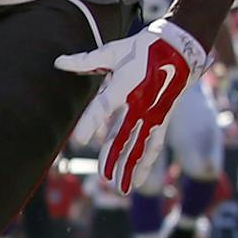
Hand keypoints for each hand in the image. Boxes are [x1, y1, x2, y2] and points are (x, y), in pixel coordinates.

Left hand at [55, 18, 207, 192]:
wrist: (179, 51)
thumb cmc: (142, 50)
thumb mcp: (113, 52)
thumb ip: (85, 61)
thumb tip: (58, 61)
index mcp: (124, 86)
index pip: (104, 107)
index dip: (91, 123)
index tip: (79, 141)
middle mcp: (139, 104)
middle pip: (123, 134)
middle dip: (113, 156)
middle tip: (102, 176)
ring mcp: (152, 115)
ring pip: (139, 145)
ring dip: (129, 166)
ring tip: (117, 187)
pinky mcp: (161, 121)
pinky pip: (153, 146)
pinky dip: (145, 164)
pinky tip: (134, 181)